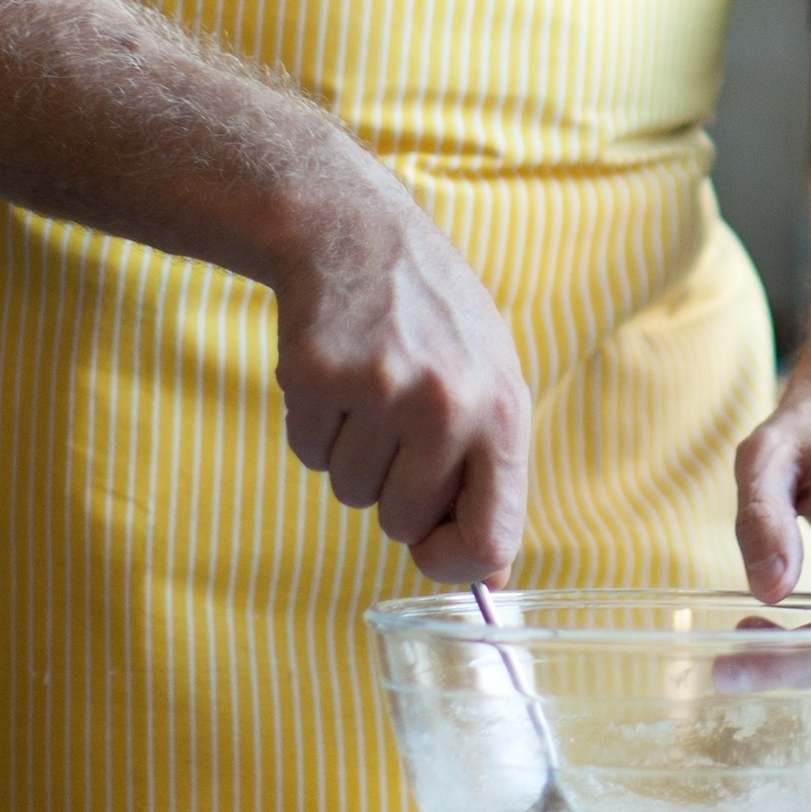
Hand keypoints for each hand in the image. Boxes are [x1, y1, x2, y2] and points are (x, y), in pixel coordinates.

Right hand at [269, 168, 531, 587]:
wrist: (357, 231)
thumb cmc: (434, 320)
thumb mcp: (490, 380)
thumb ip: (492, 475)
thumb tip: (491, 580)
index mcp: (503, 411)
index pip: (491, 538)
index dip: (455, 565)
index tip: (433, 550)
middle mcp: (447, 405)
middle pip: (403, 523)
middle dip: (393, 490)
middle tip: (397, 422)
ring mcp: (380, 390)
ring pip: (350, 493)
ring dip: (351, 455)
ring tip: (369, 388)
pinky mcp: (318, 378)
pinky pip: (307, 454)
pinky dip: (315, 427)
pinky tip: (335, 374)